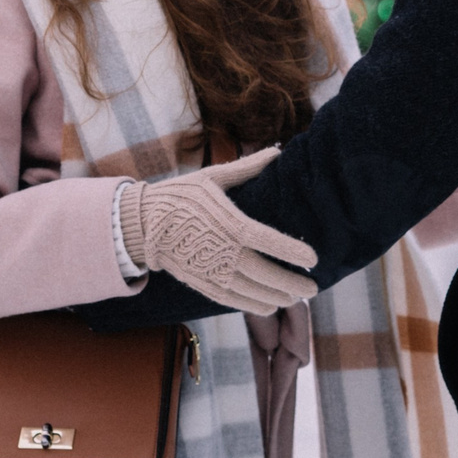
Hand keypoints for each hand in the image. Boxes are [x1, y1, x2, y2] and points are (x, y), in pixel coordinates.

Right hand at [118, 147, 318, 314]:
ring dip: (276, 297)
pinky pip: (232, 300)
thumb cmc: (180, 196)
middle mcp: (221, 250)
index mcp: (227, 222)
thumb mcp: (212, 177)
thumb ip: (246, 168)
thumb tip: (276, 151)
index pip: (266, 239)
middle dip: (291, 283)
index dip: (291, 250)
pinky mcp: (201, 283)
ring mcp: (210, 270)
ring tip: (296, 298)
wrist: (142, 223)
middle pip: (263, 273)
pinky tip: (269, 307)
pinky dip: (252, 306)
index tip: (314, 259)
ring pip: (250, 291)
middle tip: (314, 288)